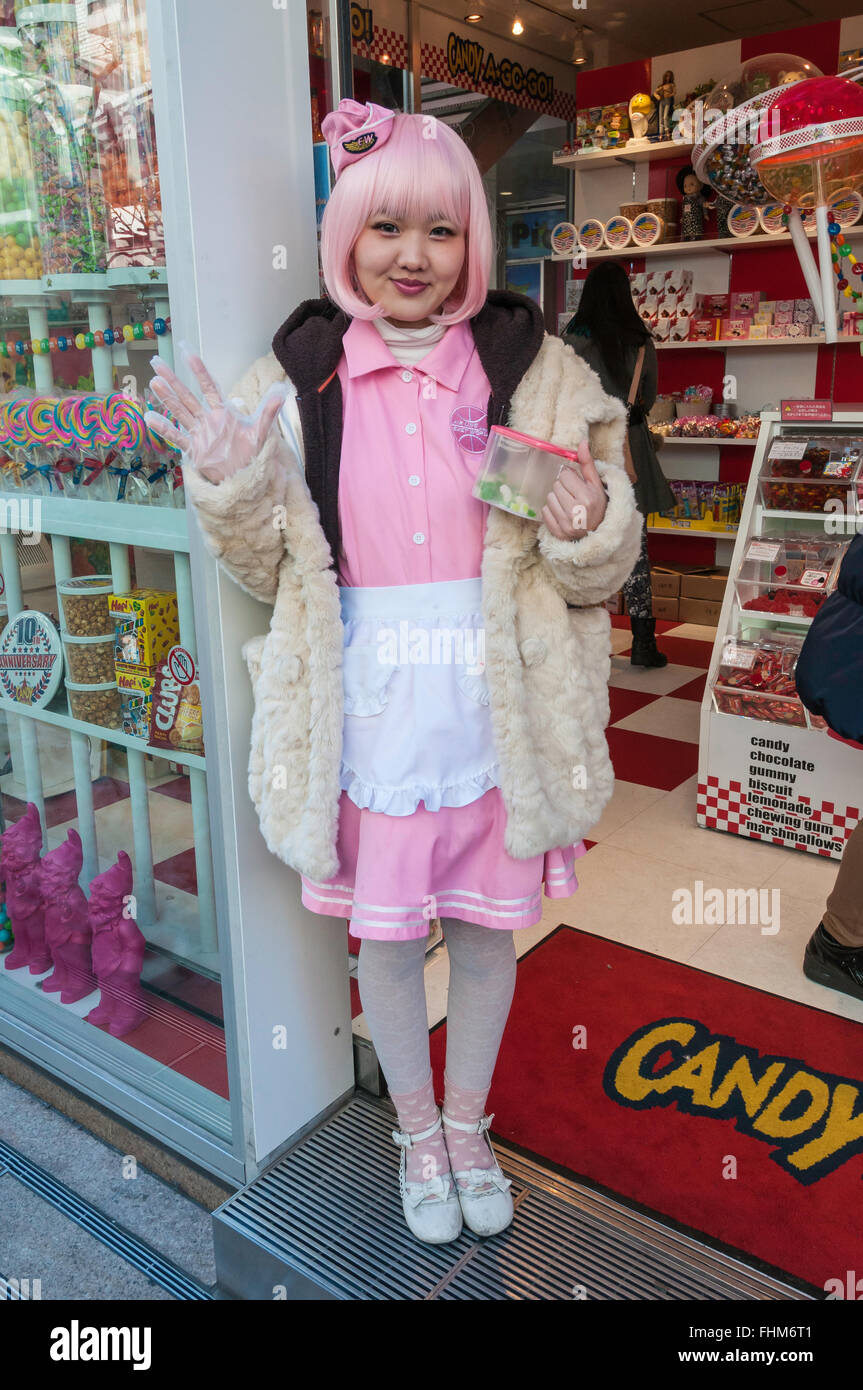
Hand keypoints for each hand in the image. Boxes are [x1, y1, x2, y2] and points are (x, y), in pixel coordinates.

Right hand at [144, 353, 284, 483]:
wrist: (245, 479)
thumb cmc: (252, 454)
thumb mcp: (261, 432)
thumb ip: (268, 411)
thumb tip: (282, 390)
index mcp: (223, 412)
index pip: (209, 387)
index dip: (199, 371)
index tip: (188, 353)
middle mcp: (208, 420)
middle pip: (187, 395)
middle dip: (173, 380)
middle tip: (156, 363)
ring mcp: (199, 433)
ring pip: (180, 412)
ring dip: (167, 398)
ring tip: (154, 382)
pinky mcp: (194, 450)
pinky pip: (177, 437)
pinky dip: (164, 429)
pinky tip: (150, 418)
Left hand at [541, 440, 607, 540]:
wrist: (599, 531)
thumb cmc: (597, 505)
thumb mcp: (596, 483)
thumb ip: (587, 463)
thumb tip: (582, 442)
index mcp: (587, 497)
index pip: (564, 475)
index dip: (569, 478)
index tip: (576, 484)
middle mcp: (576, 511)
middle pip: (556, 486)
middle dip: (563, 488)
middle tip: (573, 495)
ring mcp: (566, 524)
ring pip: (549, 498)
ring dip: (556, 499)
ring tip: (568, 504)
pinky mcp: (558, 532)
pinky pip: (544, 512)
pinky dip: (551, 511)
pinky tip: (562, 513)